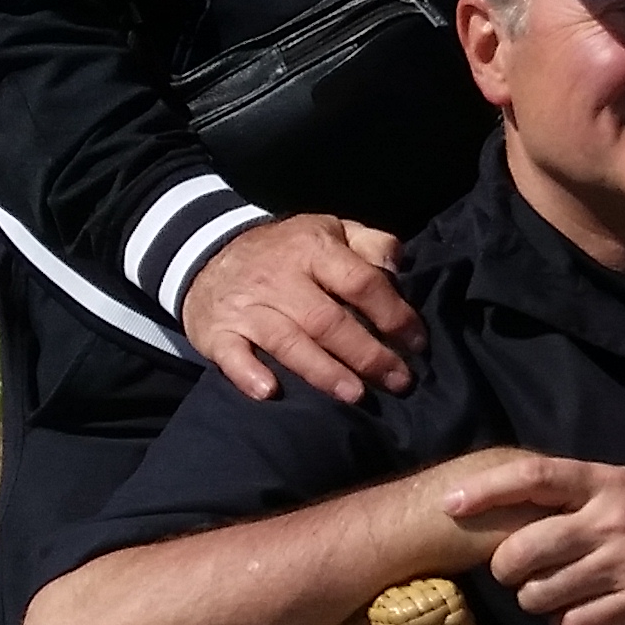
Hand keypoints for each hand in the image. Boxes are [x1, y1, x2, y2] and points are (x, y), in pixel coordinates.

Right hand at [181, 212, 414, 404]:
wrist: (207, 251)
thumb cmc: (287, 250)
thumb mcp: (330, 230)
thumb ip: (370, 243)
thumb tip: (398, 266)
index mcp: (313, 249)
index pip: (360, 282)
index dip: (393, 314)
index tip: (417, 343)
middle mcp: (280, 278)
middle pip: (328, 321)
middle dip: (367, 355)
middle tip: (399, 381)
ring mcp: (247, 306)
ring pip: (288, 342)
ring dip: (323, 372)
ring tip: (355, 395)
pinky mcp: (217, 331)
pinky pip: (232, 354)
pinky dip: (248, 373)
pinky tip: (269, 392)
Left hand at [438, 451, 624, 624]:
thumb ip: (594, 490)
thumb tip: (535, 494)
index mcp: (611, 482)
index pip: (534, 478)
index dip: (487, 491)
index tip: (451, 503)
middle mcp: (614, 520)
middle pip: (525, 548)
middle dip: (507, 568)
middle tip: (512, 574)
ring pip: (545, 593)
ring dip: (538, 602)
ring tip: (552, 597)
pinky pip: (578, 623)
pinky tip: (581, 617)